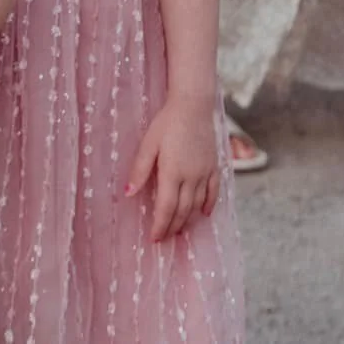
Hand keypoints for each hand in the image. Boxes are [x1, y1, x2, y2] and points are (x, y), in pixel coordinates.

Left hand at [126, 94, 219, 241]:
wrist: (193, 105)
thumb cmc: (167, 122)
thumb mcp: (149, 143)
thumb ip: (140, 170)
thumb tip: (128, 194)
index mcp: (172, 173)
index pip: (166, 208)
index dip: (160, 226)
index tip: (154, 239)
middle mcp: (191, 177)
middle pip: (182, 210)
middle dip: (173, 227)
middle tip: (165, 238)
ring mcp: (205, 172)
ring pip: (197, 205)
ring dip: (188, 220)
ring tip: (180, 230)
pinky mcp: (214, 166)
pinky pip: (214, 192)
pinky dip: (209, 205)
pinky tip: (203, 214)